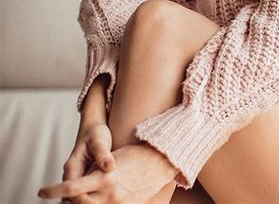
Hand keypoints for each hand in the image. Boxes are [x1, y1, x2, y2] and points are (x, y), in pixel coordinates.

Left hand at [37, 142, 178, 202]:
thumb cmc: (135, 155)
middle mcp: (110, 194)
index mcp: (105, 178)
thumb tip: (77, 182)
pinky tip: (95, 199)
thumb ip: (94, 170)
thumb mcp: (111, 158)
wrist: (159, 162)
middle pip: (78, 203)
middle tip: (61, 195)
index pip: (72, 188)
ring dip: (81, 203)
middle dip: (68, 200)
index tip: (42, 192)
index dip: (54, 191)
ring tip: (78, 195)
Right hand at [41, 121, 115, 202]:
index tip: (100, 201)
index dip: (83, 200)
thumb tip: (108, 166)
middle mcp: (72, 175)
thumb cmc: (96, 133)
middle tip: (107, 202)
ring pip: (78, 198)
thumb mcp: (99, 141)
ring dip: (90, 201)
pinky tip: (107, 199)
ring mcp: (77, 179)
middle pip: (72, 199)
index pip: (71, 191)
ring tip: (108, 201)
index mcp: (72, 167)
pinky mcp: (84, 180)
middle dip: (86, 202)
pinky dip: (93, 198)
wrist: (93, 129)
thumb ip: (103, 154)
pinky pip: (85, 194)